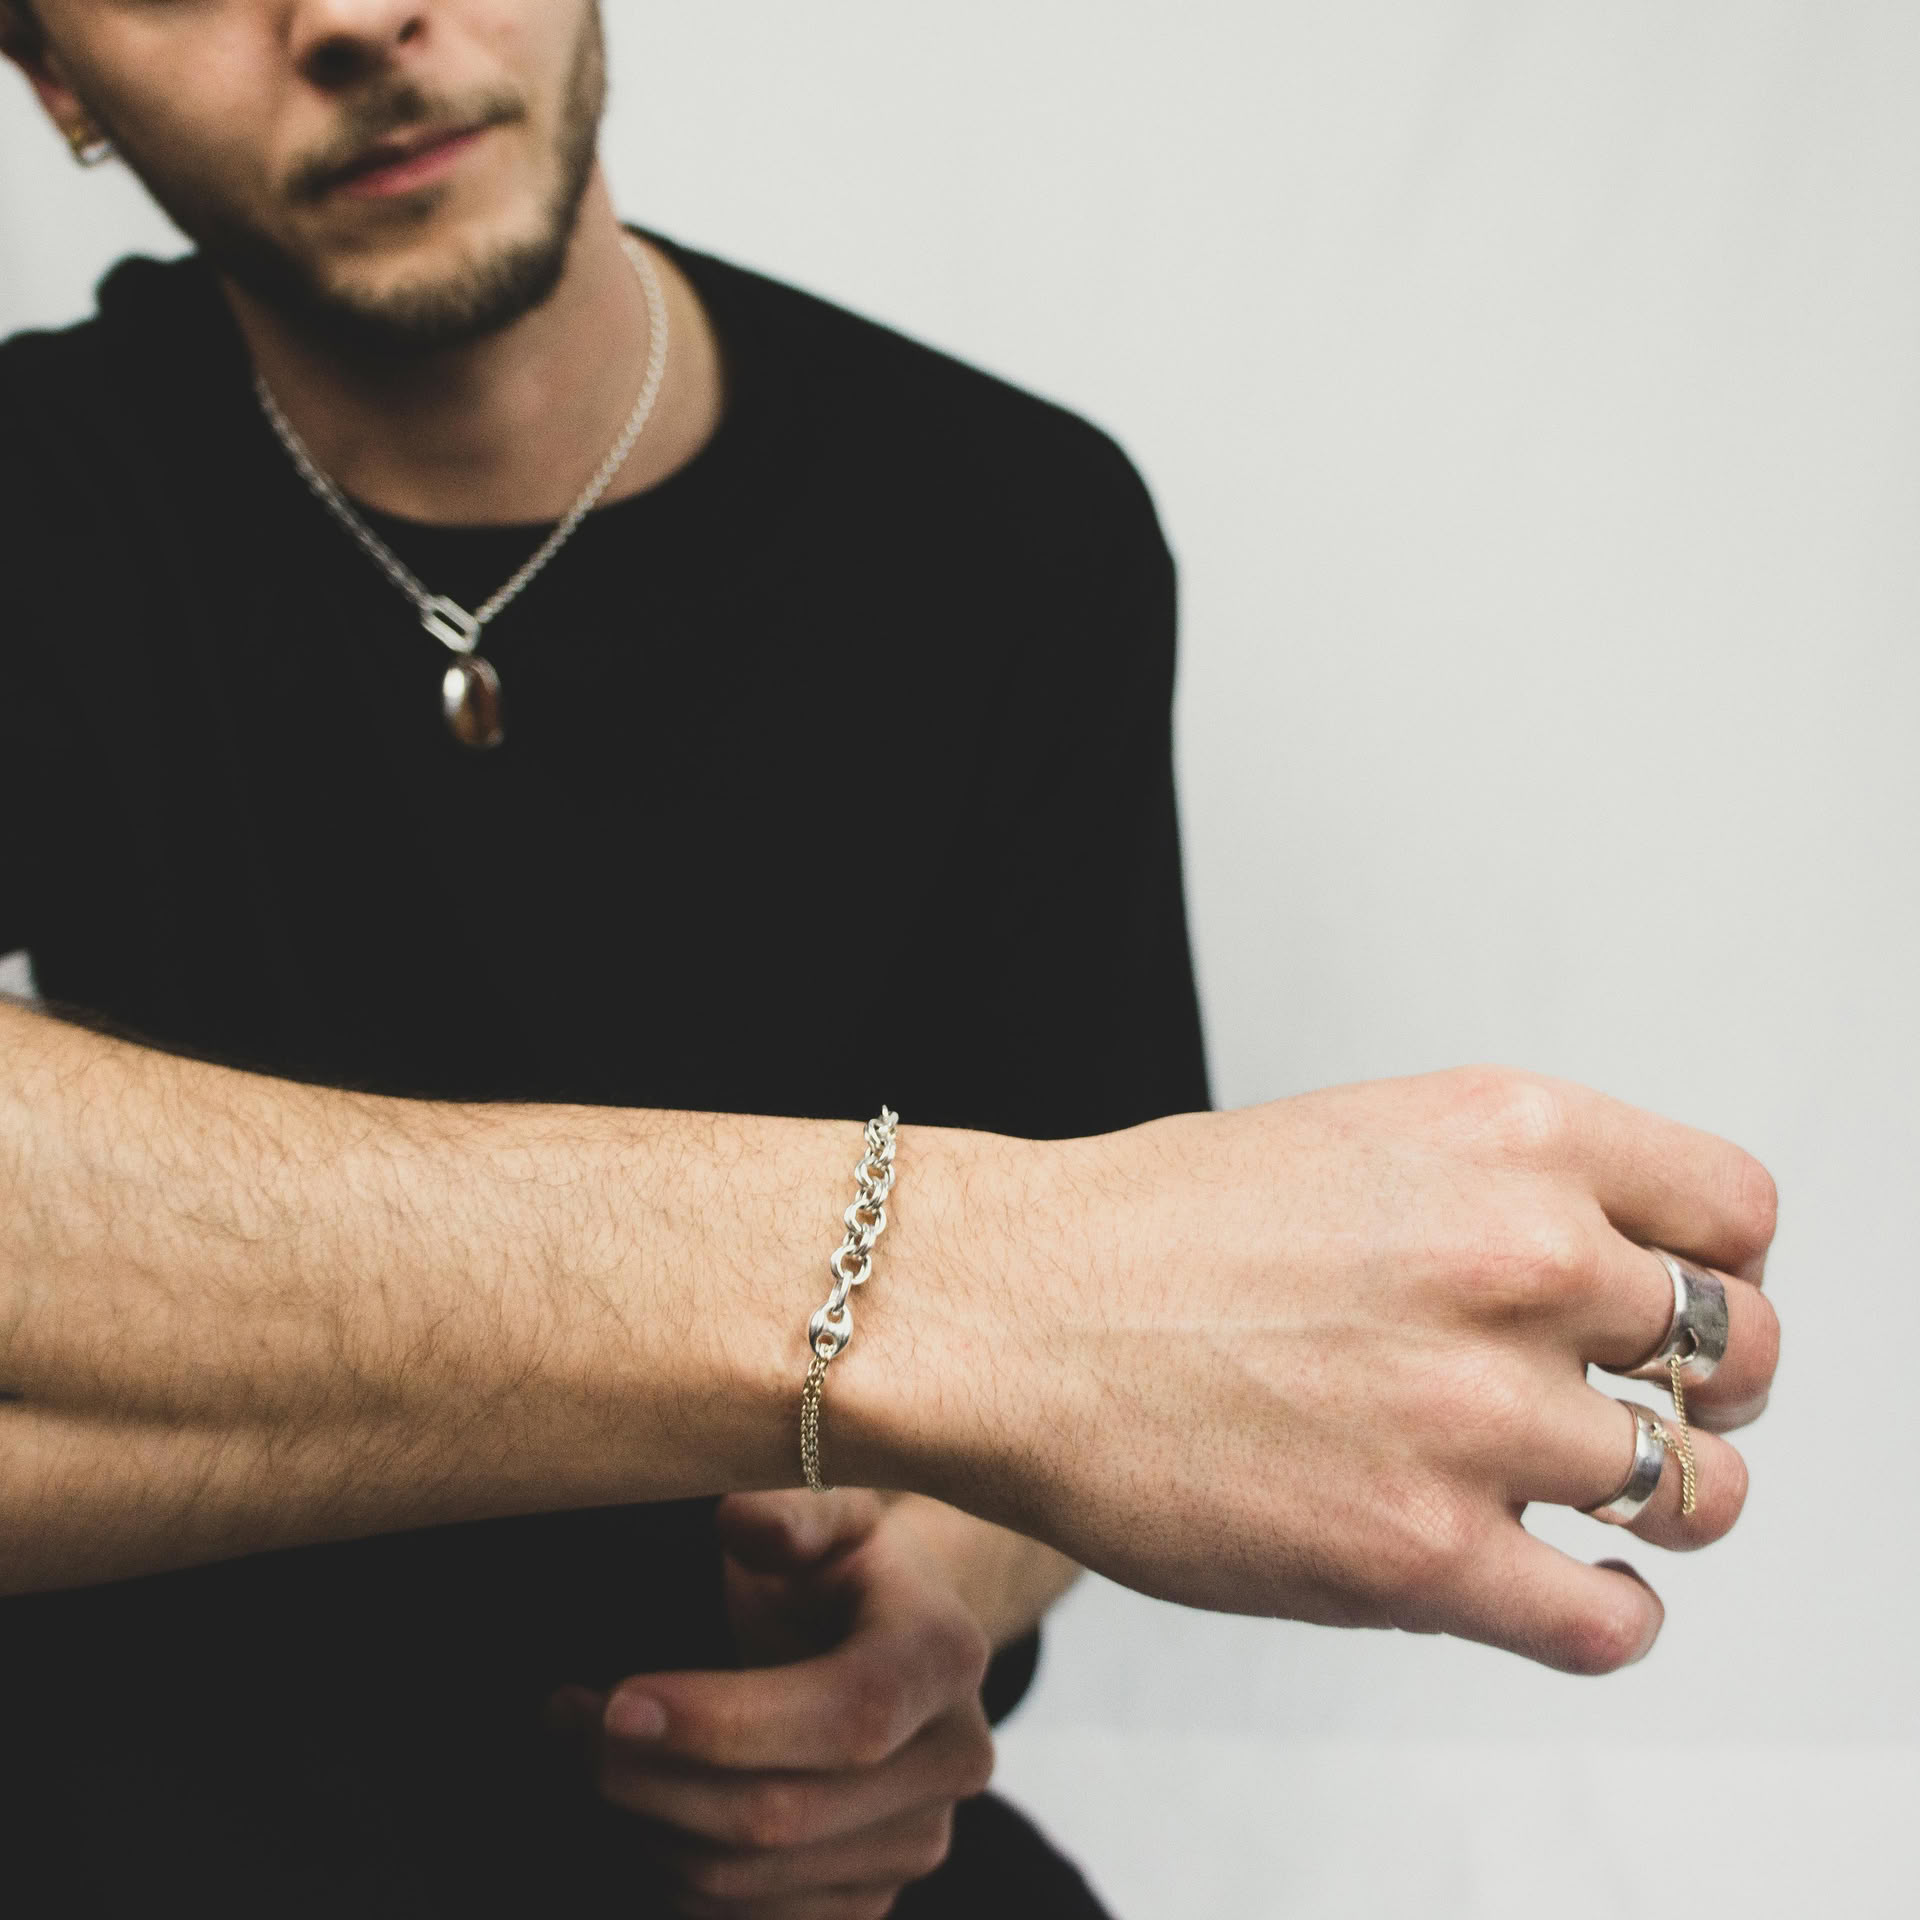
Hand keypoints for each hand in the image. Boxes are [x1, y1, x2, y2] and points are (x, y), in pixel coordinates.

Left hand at [550, 1489, 994, 1919]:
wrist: (884, 1632)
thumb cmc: (837, 1563)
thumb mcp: (824, 1509)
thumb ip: (788, 1511)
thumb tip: (743, 1522)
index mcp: (946, 1653)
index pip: (847, 1716)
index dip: (725, 1724)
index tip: (618, 1702)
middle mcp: (954, 1761)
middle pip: (784, 1814)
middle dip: (653, 1778)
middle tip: (567, 1718)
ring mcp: (918, 1843)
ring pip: (752, 1881)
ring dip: (643, 1824)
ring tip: (581, 1749)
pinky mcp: (869, 1899)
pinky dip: (668, 1870)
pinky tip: (635, 1802)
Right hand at [866, 1066, 1781, 1674]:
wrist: (1006, 1309)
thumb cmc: (1153, 1226)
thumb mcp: (1357, 1136)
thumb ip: (1500, 1190)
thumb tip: (1612, 1274)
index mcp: (1507, 1135)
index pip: (1736, 1211)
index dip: (1720, 1269)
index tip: (1677, 1308)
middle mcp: (1517, 1259)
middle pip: (1739, 1351)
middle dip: (1707, 1390)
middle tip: (1637, 1410)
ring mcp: (1476, 1413)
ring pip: (1697, 1491)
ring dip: (1658, 1502)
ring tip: (1591, 1500)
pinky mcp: (1421, 1554)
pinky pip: (1610, 1618)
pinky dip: (1605, 1613)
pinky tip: (1553, 1583)